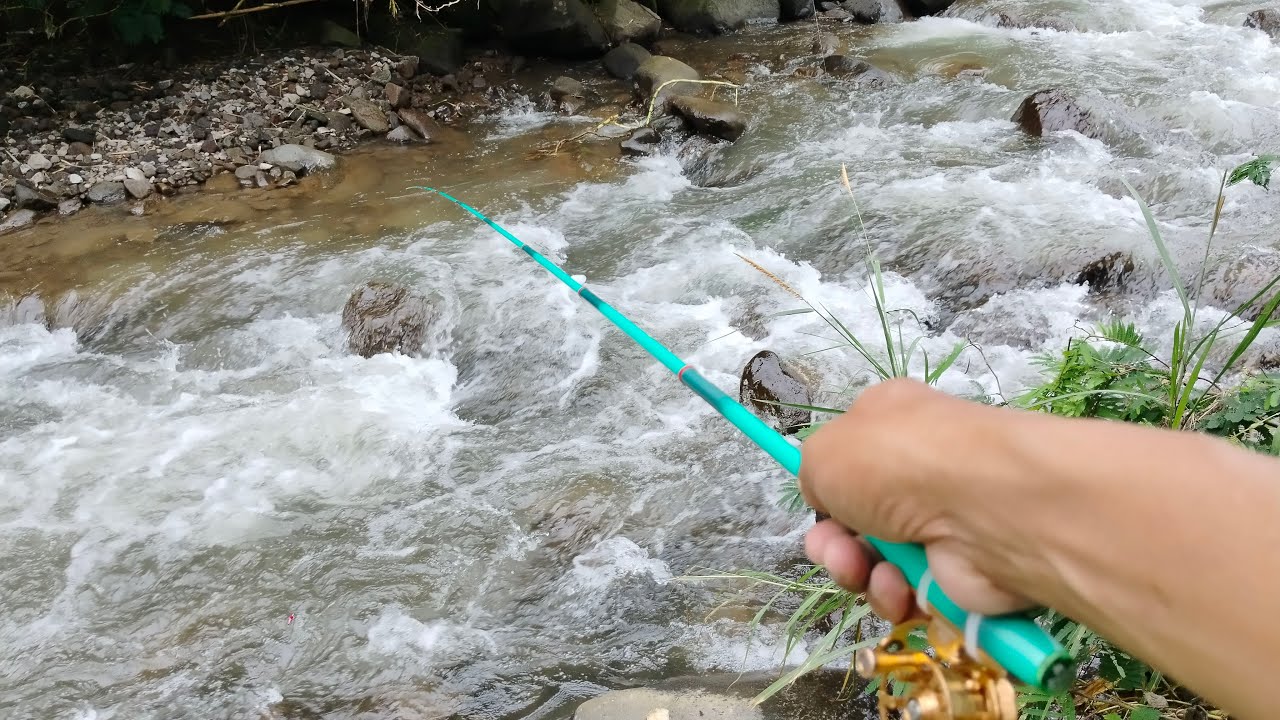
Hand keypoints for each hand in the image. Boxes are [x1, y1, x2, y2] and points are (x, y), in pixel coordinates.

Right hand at [798, 378, 1038, 621]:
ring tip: (864, 569)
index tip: (818, 505)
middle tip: (837, 551)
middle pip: (854, 518)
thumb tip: (830, 500)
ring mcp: (939, 521)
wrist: (981, 506)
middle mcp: (918, 468)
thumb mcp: (823, 451)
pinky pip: (906, 591)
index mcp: (891, 421)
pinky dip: (894, 594)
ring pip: (874, 560)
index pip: (850, 457)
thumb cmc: (896, 461)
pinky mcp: (956, 569)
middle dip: (833, 542)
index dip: (829, 487)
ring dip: (858, 570)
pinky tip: (901, 586)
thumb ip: (812, 475)